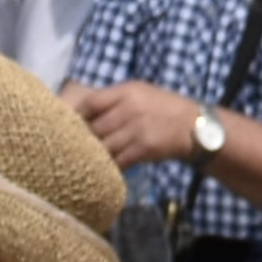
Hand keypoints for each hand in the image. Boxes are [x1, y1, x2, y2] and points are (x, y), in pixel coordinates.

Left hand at [64, 82, 208, 171]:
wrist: (193, 125)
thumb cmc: (162, 107)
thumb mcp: (140, 93)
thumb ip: (114, 100)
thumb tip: (82, 113)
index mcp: (127, 92)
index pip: (92, 103)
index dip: (76, 115)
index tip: (67, 125)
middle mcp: (130, 109)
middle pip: (95, 127)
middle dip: (84, 139)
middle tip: (73, 148)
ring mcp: (137, 130)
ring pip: (104, 146)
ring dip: (94, 155)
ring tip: (85, 161)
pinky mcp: (144, 149)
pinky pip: (118, 161)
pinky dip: (109, 167)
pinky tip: (104, 169)